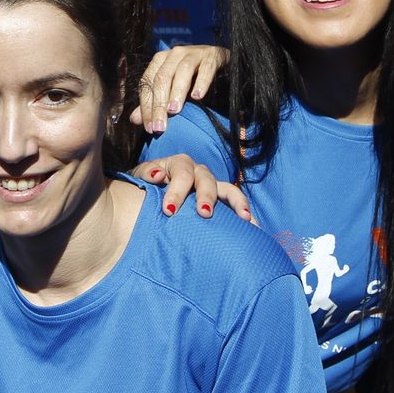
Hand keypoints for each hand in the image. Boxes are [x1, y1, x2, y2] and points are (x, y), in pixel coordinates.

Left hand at [130, 45, 227, 133]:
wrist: (216, 58)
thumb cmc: (190, 75)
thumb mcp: (169, 87)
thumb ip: (152, 102)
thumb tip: (134, 119)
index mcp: (160, 60)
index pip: (147, 83)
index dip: (146, 106)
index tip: (149, 127)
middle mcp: (174, 54)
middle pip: (162, 78)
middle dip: (159, 104)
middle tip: (160, 126)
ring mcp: (193, 53)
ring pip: (182, 71)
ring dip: (176, 92)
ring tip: (174, 110)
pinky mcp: (211, 57)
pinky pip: (206, 68)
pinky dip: (201, 82)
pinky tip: (198, 96)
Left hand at [133, 153, 252, 221]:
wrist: (147, 197)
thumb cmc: (143, 187)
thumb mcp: (139, 178)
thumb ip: (145, 174)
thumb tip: (158, 175)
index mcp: (178, 165)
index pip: (181, 174)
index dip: (176, 191)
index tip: (169, 211)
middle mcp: (197, 172)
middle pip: (206, 180)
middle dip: (206, 196)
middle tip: (204, 214)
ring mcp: (211, 186)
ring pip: (227, 189)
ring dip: (236, 202)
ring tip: (244, 218)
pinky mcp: (219, 201)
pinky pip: (235, 204)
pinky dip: (245, 213)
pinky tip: (254, 227)